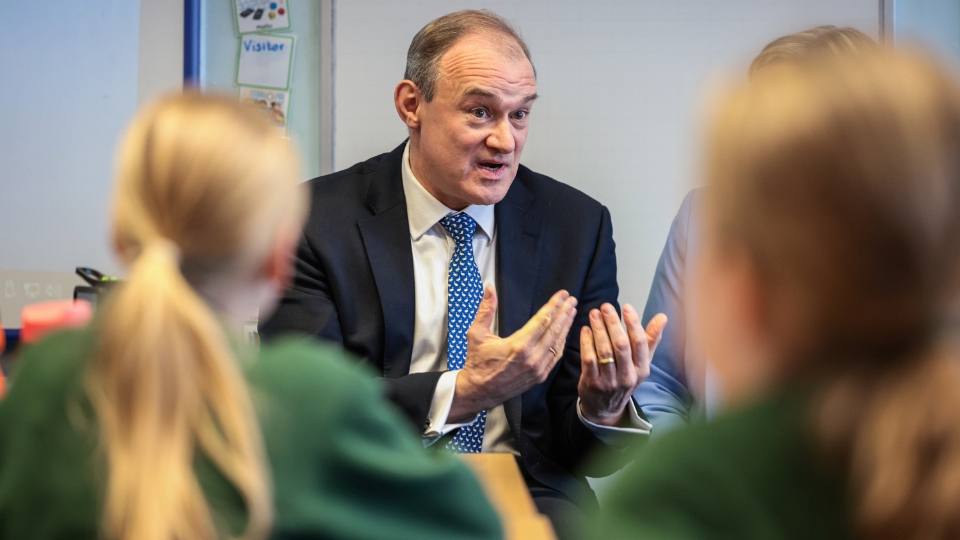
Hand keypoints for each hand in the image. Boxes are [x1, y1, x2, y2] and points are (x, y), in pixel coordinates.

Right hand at [449, 287, 577, 421]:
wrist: (479, 392)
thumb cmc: (477, 362)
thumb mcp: (477, 334)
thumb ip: (485, 310)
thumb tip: (489, 289)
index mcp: (519, 346)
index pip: (542, 320)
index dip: (554, 306)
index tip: (563, 295)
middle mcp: (532, 358)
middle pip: (554, 330)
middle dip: (565, 313)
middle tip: (573, 300)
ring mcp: (538, 369)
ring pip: (557, 343)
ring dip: (566, 326)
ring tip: (572, 312)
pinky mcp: (540, 377)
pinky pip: (555, 356)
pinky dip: (562, 343)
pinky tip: (565, 333)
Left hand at [578, 303, 666, 425]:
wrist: (606, 407)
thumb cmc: (625, 377)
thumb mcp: (641, 362)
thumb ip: (650, 339)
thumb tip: (662, 317)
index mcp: (642, 369)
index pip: (639, 343)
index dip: (633, 324)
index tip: (626, 307)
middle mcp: (628, 376)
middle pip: (621, 345)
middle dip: (613, 323)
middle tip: (605, 306)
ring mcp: (609, 382)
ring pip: (604, 351)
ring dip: (598, 330)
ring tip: (594, 314)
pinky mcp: (592, 384)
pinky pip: (589, 359)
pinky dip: (586, 343)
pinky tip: (585, 330)